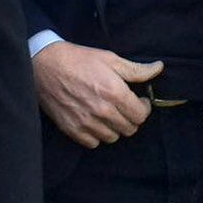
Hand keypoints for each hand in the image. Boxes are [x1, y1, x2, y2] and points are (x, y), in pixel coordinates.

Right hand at [34, 42, 159, 147]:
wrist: (44, 65)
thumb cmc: (79, 60)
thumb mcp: (110, 59)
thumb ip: (137, 69)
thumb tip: (159, 68)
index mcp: (114, 93)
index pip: (141, 115)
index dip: (144, 108)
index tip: (138, 101)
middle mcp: (102, 111)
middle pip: (129, 129)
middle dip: (131, 118)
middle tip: (125, 107)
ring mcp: (85, 122)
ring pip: (113, 138)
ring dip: (115, 128)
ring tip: (110, 114)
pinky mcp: (71, 129)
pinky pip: (93, 143)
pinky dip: (97, 135)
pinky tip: (95, 121)